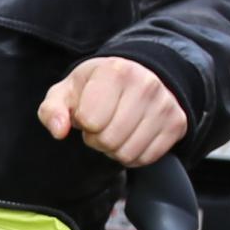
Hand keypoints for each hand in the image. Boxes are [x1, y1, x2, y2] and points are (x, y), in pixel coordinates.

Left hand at [38, 56, 187, 165]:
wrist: (137, 76)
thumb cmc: (96, 87)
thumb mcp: (67, 92)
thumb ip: (52, 110)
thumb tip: (58, 131)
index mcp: (115, 70)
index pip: (90, 120)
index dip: (83, 123)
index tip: (88, 113)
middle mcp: (146, 84)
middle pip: (109, 140)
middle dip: (98, 139)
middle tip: (101, 125)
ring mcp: (165, 104)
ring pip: (128, 153)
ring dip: (115, 150)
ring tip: (116, 130)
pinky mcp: (177, 123)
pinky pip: (147, 158)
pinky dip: (134, 155)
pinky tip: (131, 137)